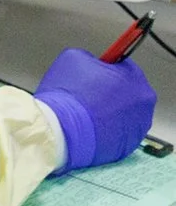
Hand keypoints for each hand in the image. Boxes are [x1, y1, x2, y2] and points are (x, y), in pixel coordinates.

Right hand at [37, 46, 156, 171]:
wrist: (62, 129)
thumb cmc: (69, 95)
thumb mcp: (73, 58)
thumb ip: (90, 58)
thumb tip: (92, 63)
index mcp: (136, 81)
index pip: (124, 66)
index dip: (104, 67)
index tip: (93, 71)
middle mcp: (144, 106)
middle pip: (126, 91)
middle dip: (108, 90)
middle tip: (86, 92)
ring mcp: (137, 129)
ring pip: (122, 113)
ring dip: (107, 110)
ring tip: (84, 110)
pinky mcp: (126, 147)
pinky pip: (117, 132)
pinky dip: (105, 128)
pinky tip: (87, 125)